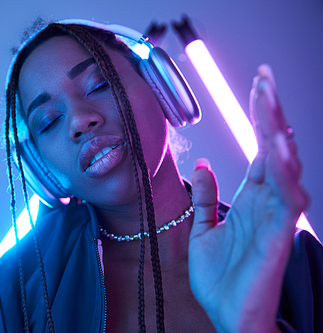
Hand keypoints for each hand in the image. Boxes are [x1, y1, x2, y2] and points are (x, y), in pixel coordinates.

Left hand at [188, 65, 308, 331]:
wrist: (225, 314)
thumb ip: (205, 197)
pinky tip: (277, 147)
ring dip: (276, 132)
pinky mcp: (279, 235)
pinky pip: (286, 198)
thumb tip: (202, 165)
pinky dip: (282, 172)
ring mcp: (276, 217)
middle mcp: (267, 202)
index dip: (259, 119)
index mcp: (251, 198)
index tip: (256, 87)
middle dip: (270, 113)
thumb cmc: (220, 277)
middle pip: (274, 148)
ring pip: (284, 166)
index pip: (259, 149)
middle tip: (264, 78)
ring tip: (268, 99)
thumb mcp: (204, 229)